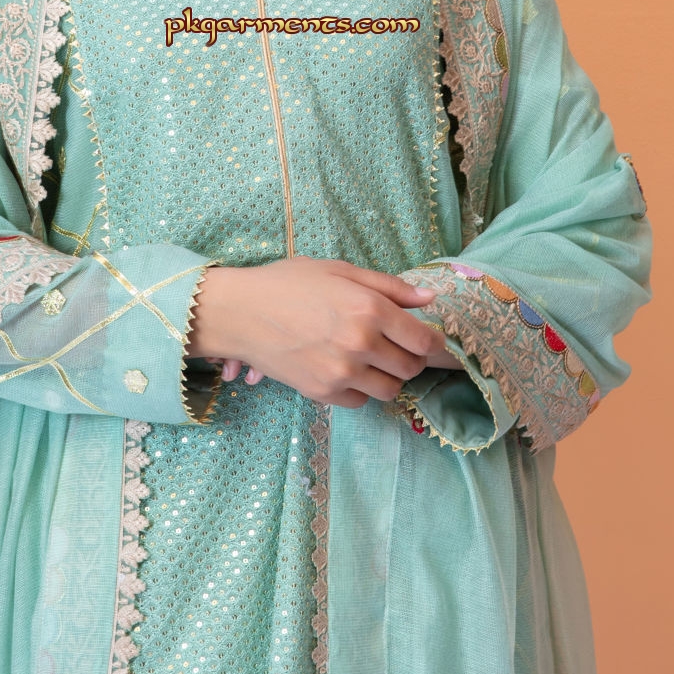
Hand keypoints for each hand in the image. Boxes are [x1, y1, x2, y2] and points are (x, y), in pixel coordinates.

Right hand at [190, 257, 444, 408]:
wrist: (239, 312)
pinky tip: (346, 370)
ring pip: (390, 390)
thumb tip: (428, 299)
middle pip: (411, 367)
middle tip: (396, 348)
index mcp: (369, 307)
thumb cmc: (287, 284)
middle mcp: (361, 342)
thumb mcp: (339, 271)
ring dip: (388, 377)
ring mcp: (342, 372)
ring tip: (371, 361)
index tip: (427, 340)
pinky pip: (361, 402)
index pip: (424, 340)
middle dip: (410, 358)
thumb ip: (388, 286)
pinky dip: (360, 390)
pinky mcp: (323, 392)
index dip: (433, 342)